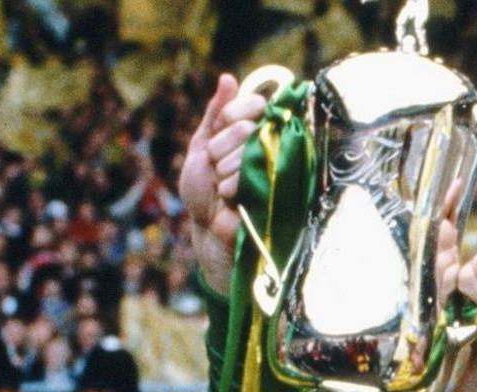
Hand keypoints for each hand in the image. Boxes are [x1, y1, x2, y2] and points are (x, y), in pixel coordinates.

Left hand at [180, 73, 272, 294]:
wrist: (207, 229)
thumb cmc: (204, 190)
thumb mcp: (201, 145)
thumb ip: (216, 114)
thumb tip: (229, 78)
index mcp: (252, 132)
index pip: (256, 103)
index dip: (236, 111)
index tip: (222, 124)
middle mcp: (268, 147)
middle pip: (247, 127)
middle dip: (221, 147)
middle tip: (216, 165)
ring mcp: (274, 170)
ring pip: (247, 151)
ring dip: (224, 170)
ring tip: (223, 186)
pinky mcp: (275, 193)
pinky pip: (248, 176)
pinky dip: (230, 187)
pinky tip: (231, 199)